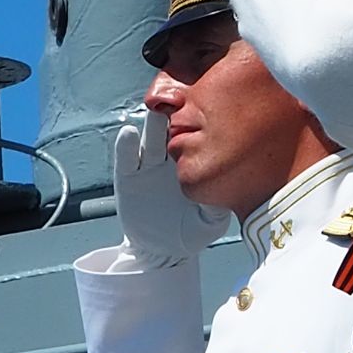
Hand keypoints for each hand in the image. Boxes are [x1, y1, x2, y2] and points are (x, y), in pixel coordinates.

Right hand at [112, 112, 228, 267]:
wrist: (161, 250)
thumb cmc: (192, 232)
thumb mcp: (210, 222)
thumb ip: (216, 207)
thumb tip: (225, 192)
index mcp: (195, 162)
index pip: (198, 136)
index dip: (202, 123)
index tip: (210, 110)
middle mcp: (172, 157)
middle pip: (174, 130)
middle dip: (177, 114)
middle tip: (183, 101)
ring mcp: (149, 164)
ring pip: (151, 138)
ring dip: (153, 125)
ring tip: (157, 115)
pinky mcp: (128, 175)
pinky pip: (127, 157)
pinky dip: (126, 144)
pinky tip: (128, 133)